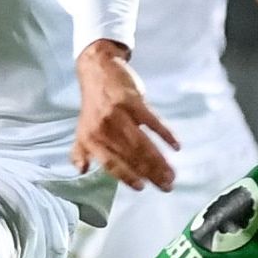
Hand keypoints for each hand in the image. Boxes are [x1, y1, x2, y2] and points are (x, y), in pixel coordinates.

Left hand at [71, 41, 177, 189]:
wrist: (97, 69)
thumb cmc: (93, 103)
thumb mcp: (81, 128)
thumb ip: (81, 151)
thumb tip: (82, 170)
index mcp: (91, 138)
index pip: (111, 163)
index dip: (127, 177)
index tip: (142, 188)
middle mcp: (104, 128)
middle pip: (131, 156)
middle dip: (151, 173)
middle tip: (167, 186)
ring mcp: (119, 114)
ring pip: (143, 143)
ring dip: (160, 160)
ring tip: (172, 173)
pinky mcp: (134, 101)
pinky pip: (152, 122)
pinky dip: (165, 134)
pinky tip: (176, 146)